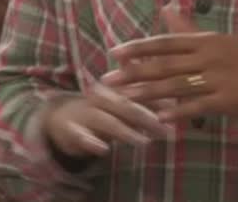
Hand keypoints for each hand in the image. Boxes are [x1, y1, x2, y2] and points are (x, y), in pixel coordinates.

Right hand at [42, 80, 171, 158]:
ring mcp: (84, 113)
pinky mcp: (71, 130)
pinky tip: (103, 150)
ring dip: (125, 131)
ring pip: (105, 121)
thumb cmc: (102, 108)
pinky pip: (80, 136)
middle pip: (125, 105)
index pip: (138, 91)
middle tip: (166, 130)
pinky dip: (90, 142)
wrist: (61, 116)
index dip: (158, 100)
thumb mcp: (122, 99)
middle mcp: (100, 97)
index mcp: (114, 87)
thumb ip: (147, 98)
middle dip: (146, 117)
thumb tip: (177, 99)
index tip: (177, 110)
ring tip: (143, 142)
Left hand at [100, 4, 237, 125]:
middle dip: (135, 72)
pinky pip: (197, 106)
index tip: (115, 53)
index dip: (140, 47)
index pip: (167, 42)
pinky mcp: (228, 99)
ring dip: (149, 93)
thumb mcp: (221, 41)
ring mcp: (219, 78)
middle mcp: (210, 56)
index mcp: (207, 40)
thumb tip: (167, 8)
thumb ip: (190, 30)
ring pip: (177, 85)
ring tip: (126, 98)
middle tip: (109, 79)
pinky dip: (178, 111)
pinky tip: (160, 118)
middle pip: (166, 64)